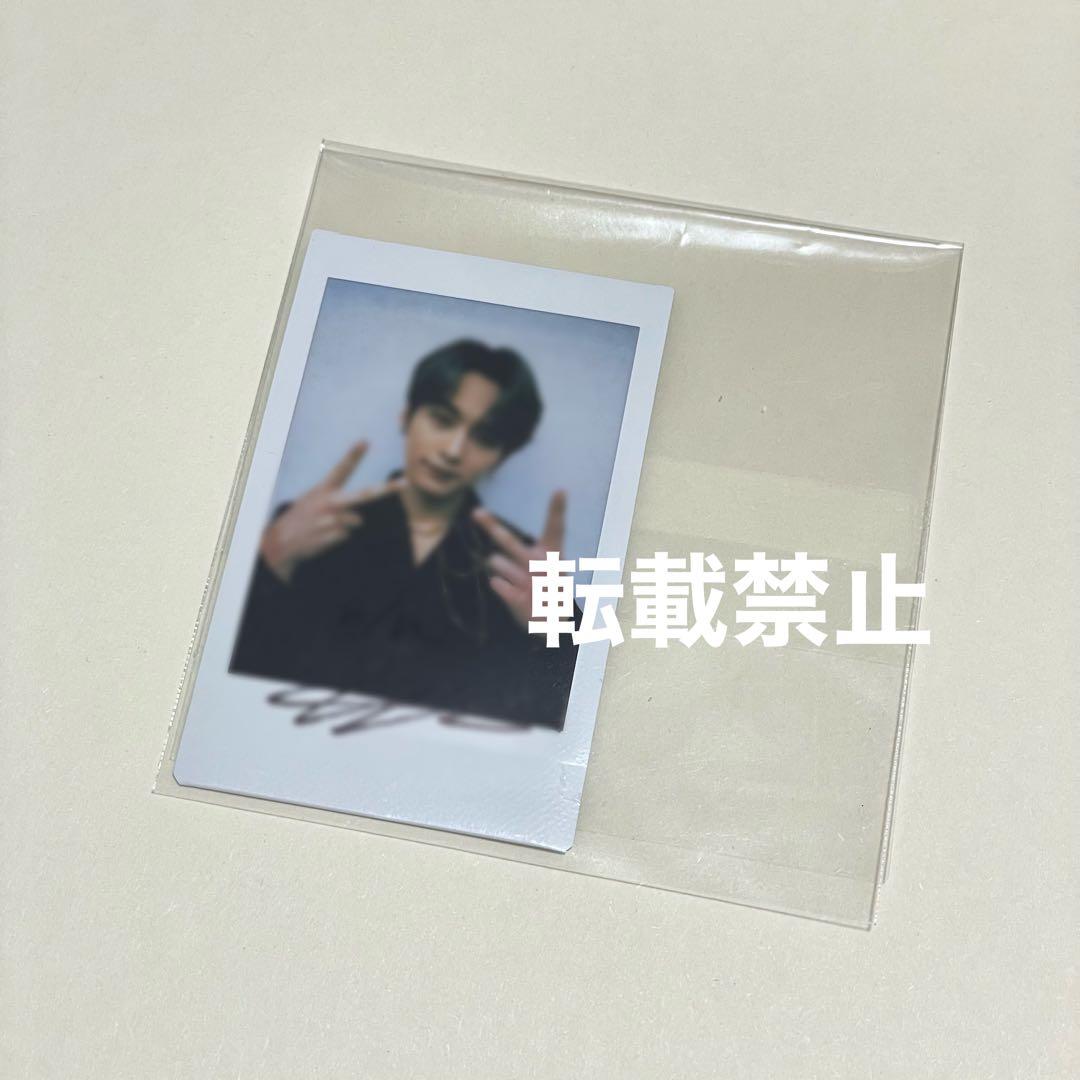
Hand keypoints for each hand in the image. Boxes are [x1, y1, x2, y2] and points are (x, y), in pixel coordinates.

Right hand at [259, 440, 401, 582]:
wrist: (282, 542)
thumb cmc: (303, 517)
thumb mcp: (313, 500)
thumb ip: (337, 501)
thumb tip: (360, 518)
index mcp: (324, 489)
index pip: (341, 468)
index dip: (353, 455)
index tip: (365, 441)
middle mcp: (329, 502)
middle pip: (364, 495)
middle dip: (386, 490)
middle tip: (405, 483)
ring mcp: (330, 519)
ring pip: (357, 521)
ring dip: (346, 526)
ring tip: (326, 527)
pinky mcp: (331, 535)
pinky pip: (347, 535)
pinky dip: (339, 537)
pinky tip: (323, 537)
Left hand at [472, 491, 566, 630]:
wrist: (550, 625)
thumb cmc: (542, 584)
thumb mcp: (541, 562)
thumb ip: (513, 543)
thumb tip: (479, 517)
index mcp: (553, 554)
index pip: (556, 527)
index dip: (557, 509)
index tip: (560, 490)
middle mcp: (542, 565)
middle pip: (509, 542)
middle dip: (492, 528)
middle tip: (476, 512)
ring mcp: (530, 583)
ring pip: (495, 563)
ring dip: (500, 568)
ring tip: (517, 580)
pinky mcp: (518, 599)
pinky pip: (495, 583)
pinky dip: (501, 586)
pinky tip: (514, 593)